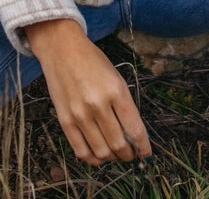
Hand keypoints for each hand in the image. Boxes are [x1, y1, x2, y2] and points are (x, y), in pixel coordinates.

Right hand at [27, 18, 150, 166]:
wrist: (62, 49)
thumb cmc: (92, 61)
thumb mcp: (116, 78)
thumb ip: (124, 105)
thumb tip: (133, 135)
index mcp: (116, 91)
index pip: (135, 129)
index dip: (143, 147)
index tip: (146, 153)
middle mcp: (98, 105)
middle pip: (119, 144)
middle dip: (129, 155)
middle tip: (131, 154)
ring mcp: (80, 114)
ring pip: (101, 152)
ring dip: (112, 158)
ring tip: (115, 155)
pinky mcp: (65, 120)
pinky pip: (81, 151)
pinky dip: (93, 159)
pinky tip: (98, 156)